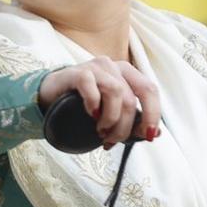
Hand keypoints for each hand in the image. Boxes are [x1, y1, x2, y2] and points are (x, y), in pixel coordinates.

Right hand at [38, 58, 161, 148]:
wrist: (51, 98)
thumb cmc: (84, 107)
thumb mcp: (112, 116)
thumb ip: (133, 123)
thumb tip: (156, 134)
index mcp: (127, 74)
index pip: (150, 90)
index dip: (153, 114)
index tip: (149, 136)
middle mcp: (114, 66)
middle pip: (133, 96)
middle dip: (127, 125)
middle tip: (114, 139)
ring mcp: (95, 67)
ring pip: (116, 92)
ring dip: (110, 118)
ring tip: (100, 131)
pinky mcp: (77, 72)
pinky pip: (91, 87)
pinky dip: (93, 105)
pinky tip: (90, 115)